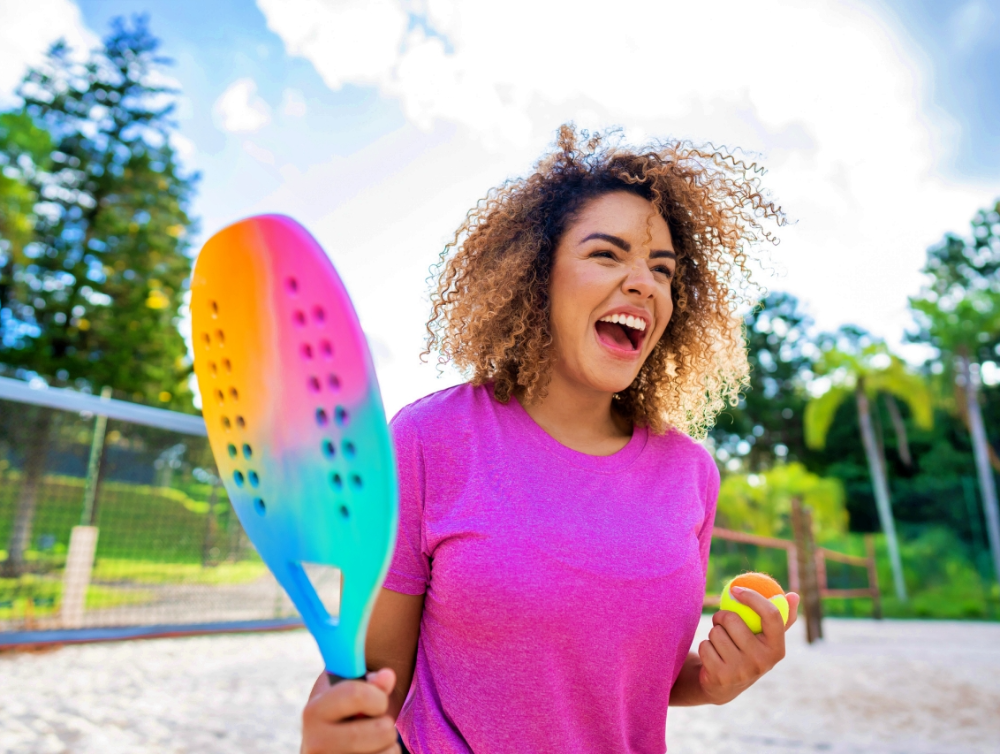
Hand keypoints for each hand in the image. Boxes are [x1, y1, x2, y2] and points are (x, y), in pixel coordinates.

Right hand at [301, 668, 400, 753]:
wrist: (323, 748)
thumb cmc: (343, 715)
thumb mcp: (349, 692)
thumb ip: (370, 683)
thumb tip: (387, 676)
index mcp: (314, 711)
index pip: (356, 695)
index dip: (378, 697)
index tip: (379, 702)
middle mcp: (315, 743)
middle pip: (379, 730)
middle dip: (387, 725)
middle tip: (380, 725)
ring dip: (389, 747)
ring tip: (373, 743)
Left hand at [697, 587, 800, 704]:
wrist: (725, 685)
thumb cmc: (748, 651)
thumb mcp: (765, 638)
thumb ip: (780, 617)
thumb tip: (793, 595)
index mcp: (777, 649)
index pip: (771, 615)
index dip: (753, 597)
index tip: (735, 589)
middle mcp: (762, 662)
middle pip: (732, 620)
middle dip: (722, 616)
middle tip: (721, 620)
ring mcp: (742, 671)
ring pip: (716, 632)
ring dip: (713, 633)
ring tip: (720, 642)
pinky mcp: (721, 676)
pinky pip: (705, 646)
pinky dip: (705, 646)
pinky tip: (712, 656)